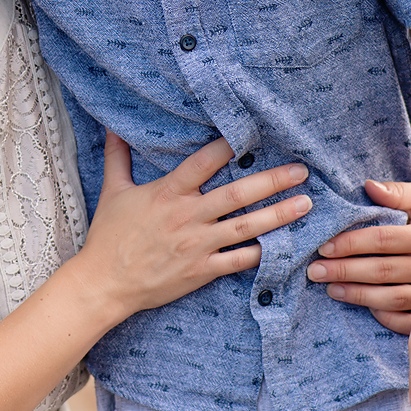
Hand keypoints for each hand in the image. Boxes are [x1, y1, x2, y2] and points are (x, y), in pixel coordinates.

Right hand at [75, 131, 312, 322]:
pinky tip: (287, 245)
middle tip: (301, 171)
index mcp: (167, 193)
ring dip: (279, 215)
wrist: (105, 283)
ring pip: (246, 227)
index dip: (229, 146)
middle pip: (237, 194)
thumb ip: (118, 157)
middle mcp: (188, 217)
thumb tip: (114, 127)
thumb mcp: (112, 191)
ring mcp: (198, 245)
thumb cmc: (108, 236)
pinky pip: (239, 261)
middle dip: (272, 181)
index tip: (255, 134)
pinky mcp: (203, 270)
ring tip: (306, 204)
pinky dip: (264, 253)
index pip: (203, 162)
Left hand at [306, 179, 410, 333]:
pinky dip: (384, 316)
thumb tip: (369, 186)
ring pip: (392, 297)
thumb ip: (398, 192)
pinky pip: (407, 321)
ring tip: (330, 288)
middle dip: (345, 270)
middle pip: (383, 271)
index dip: (352, 243)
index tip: (324, 246)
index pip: (383, 240)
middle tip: (314, 270)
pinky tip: (363, 308)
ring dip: (358, 295)